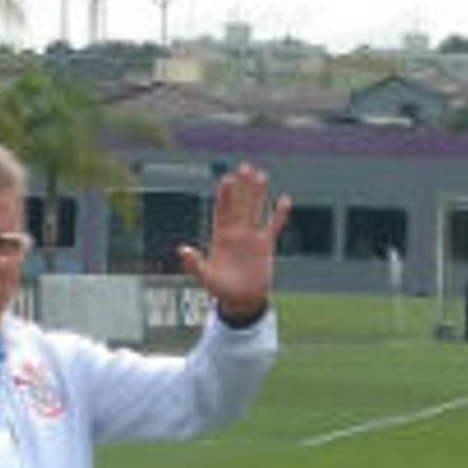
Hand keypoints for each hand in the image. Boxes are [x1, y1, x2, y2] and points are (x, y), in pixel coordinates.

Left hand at [176, 162, 283, 324]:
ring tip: (261, 174)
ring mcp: (251, 237)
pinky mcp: (265, 246)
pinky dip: (278, 214)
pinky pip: (272, 226)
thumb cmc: (220, 290)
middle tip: (245, 166)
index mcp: (220, 237)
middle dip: (242, 187)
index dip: (225, 196)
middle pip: (240, 204)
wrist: (241, 301)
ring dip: (258, 194)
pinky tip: (284, 199)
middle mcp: (236, 233)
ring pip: (255, 210)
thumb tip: (182, 249)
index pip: (223, 211)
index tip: (227, 179)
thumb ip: (194, 263)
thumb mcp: (205, 278)